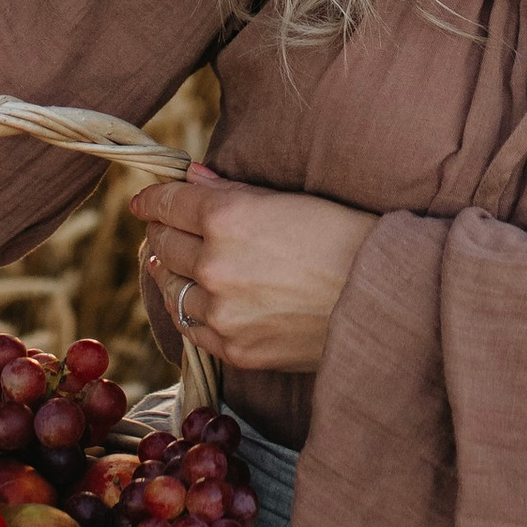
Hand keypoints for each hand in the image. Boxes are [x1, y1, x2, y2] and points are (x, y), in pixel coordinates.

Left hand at [128, 162, 377, 374]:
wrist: (381, 298)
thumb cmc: (345, 237)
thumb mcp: (290, 200)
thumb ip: (232, 191)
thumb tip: (193, 178)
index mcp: (227, 217)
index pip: (168, 204)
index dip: (153, 200)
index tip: (145, 202)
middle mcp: (215, 264)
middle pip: (165, 244)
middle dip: (163, 233)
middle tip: (166, 229)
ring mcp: (222, 311)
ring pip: (171, 288)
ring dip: (172, 273)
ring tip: (175, 266)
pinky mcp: (235, 348)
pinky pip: (191, 328)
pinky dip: (188, 310)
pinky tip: (196, 301)